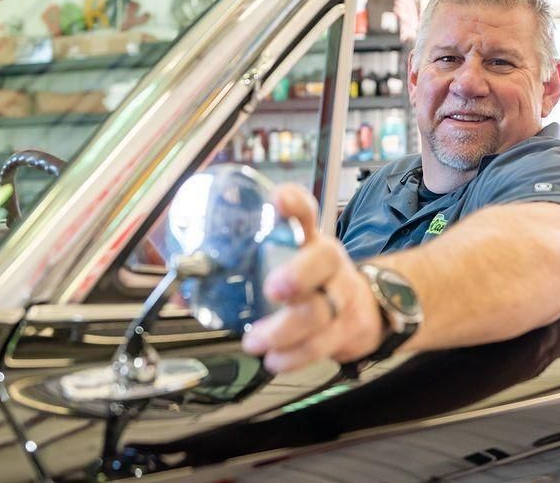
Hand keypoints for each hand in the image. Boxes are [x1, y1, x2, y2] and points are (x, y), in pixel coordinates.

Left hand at [241, 183, 383, 372]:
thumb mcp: (292, 259)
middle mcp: (331, 262)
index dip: (295, 203)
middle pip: (323, 261)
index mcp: (312, 240)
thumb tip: (191, 265)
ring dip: (284, 330)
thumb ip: (249, 259)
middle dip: (299, 275)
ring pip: (320, 312)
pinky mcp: (347, 330)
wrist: (368, 306)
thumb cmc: (317, 280)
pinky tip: (275, 359)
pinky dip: (295, 356)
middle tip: (273, 289)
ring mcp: (343, 296)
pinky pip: (321, 345)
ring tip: (255, 341)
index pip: (307, 211)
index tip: (279, 200)